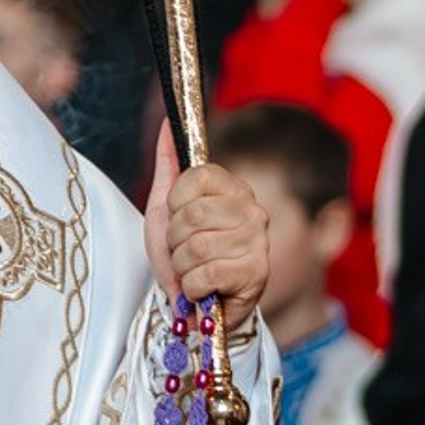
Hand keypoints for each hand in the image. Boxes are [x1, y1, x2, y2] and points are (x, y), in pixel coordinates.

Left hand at [144, 124, 269, 339]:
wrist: (196, 304)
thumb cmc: (183, 254)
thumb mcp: (166, 207)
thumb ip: (169, 162)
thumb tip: (168, 120)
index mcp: (232, 187)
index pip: (194, 177)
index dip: (174, 204)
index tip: (177, 218)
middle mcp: (251, 209)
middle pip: (192, 215)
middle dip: (175, 240)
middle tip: (183, 251)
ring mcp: (257, 241)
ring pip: (196, 247)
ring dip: (181, 267)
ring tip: (191, 271)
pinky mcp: (256, 274)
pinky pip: (206, 274)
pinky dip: (192, 287)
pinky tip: (200, 289)